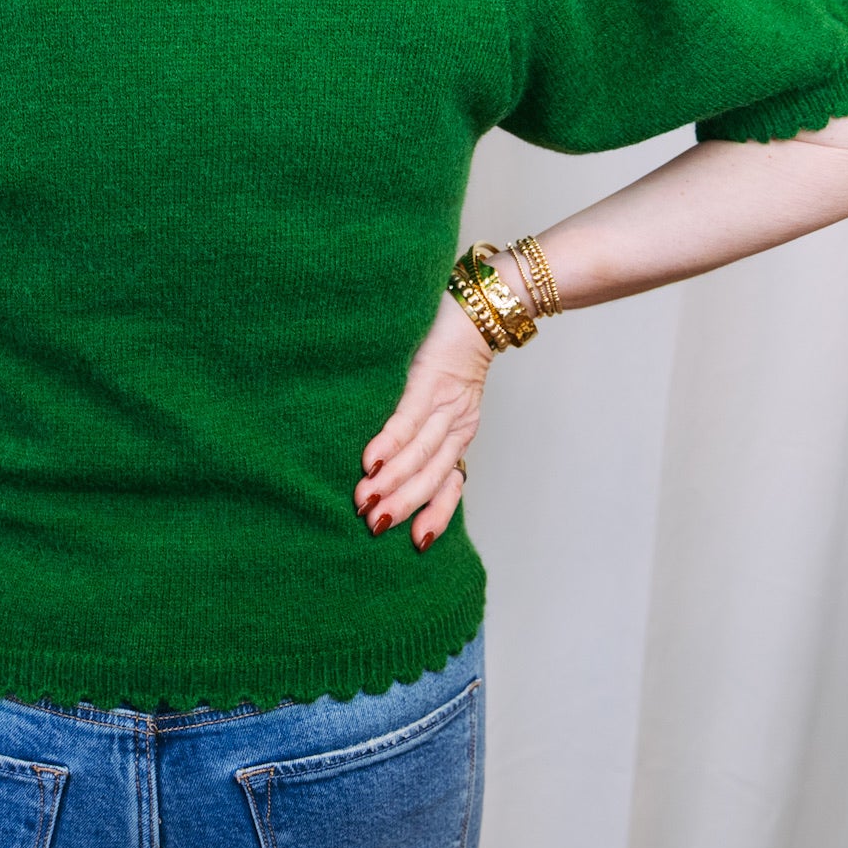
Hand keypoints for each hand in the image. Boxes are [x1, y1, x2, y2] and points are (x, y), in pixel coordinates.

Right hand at [353, 287, 492, 548]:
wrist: (481, 304)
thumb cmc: (450, 349)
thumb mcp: (444, 395)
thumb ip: (424, 424)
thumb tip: (389, 459)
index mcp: (459, 431)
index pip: (450, 482)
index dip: (436, 513)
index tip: (419, 543)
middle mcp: (456, 423)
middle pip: (432, 474)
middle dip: (403, 504)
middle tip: (374, 526)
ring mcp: (444, 402)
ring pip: (420, 452)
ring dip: (392, 480)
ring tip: (366, 502)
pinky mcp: (428, 379)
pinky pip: (408, 417)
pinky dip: (389, 442)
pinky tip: (371, 462)